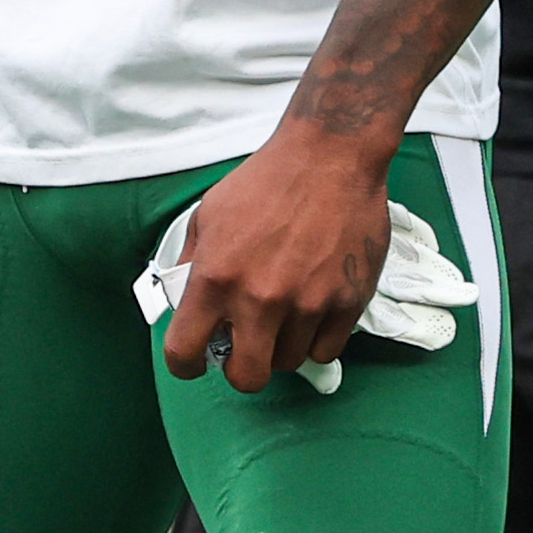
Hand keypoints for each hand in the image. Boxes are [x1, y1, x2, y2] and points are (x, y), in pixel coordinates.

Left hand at [162, 122, 393, 393]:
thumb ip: (195, 262)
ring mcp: (307, 304)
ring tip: (285, 310)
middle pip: (247, 378)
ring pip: (289, 363)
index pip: (184, 352)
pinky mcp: (347, 303)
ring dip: (282, 345)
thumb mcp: (210, 213)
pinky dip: (316, 337)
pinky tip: (313, 307)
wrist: (330, 154)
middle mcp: (259, 299)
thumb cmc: (267, 180)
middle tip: (246, 347)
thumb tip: (186, 301)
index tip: (195, 360)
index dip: (185, 364)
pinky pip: (325, 350)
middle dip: (241, 369)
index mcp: (216, 276)